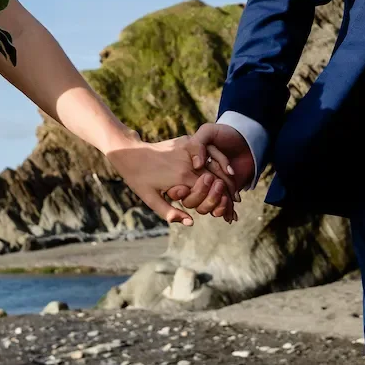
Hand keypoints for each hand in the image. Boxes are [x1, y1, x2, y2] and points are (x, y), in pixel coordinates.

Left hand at [106, 135, 237, 225]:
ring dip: (228, 180)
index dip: (222, 205)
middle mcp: (189, 163)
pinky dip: (220, 163)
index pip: (210, 192)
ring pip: (216, 166)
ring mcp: (190, 150)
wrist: (129, 152)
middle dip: (229, 196)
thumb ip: (170, 212)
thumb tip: (191, 222)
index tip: (229, 216)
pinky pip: (209, 153)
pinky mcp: (188, 142)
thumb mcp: (150, 199)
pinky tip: (226, 173)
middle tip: (235, 209)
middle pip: (217, 179)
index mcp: (182, 177)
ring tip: (235, 195)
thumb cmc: (137, 178)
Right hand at [167, 122, 256, 212]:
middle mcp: (197, 181)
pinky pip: (219, 208)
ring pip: (204, 207)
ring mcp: (211, 189)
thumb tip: (196, 165)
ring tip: (224, 190)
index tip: (185, 187)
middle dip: (201, 195)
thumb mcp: (208, 131)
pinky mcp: (224, 195)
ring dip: (213, 202)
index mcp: (188, 168)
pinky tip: (231, 204)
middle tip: (216, 182)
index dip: (179, 190)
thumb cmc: (225, 134)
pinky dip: (225, 209)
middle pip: (191, 199)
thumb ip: (197, 144)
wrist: (247, 140)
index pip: (179, 186)